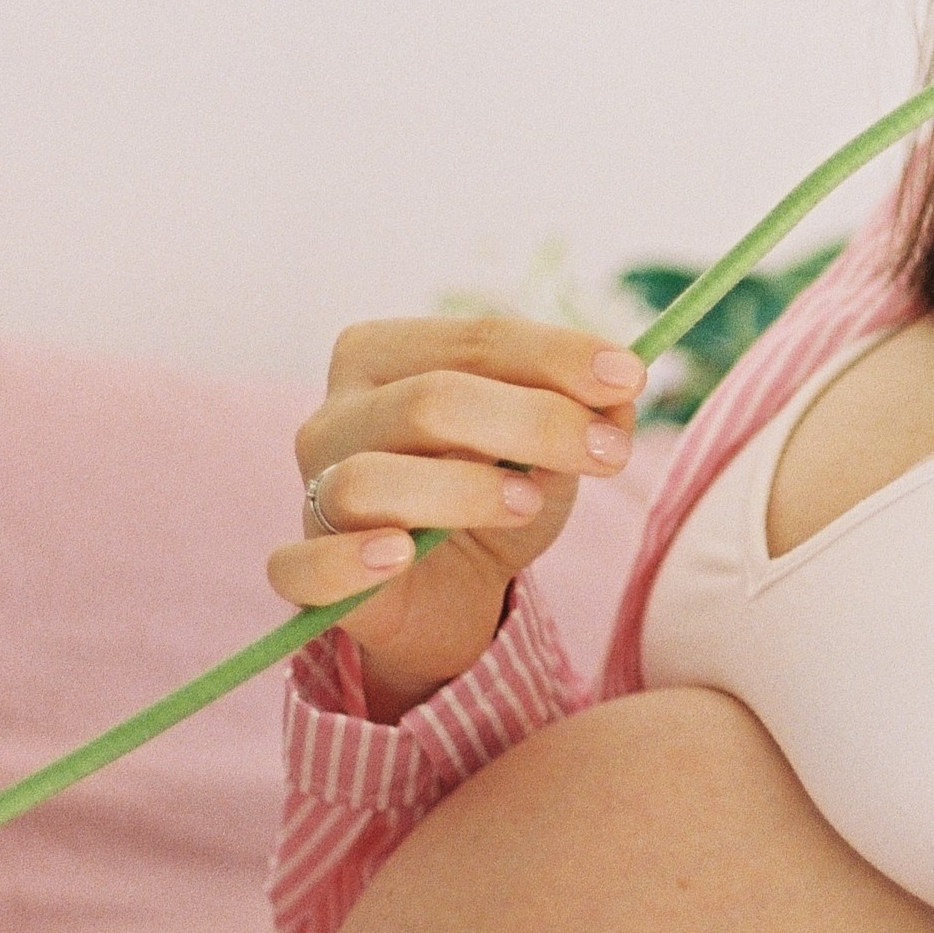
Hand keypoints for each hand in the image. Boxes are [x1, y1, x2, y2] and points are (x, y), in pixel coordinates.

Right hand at [272, 315, 647, 715]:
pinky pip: (302, 565)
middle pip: (430, 401)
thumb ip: (586, 412)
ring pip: (371, 478)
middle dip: (534, 421)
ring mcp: (314, 490)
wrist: (450, 593)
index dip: (556, 356)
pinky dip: (350, 560)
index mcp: (387, 354)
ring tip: (529, 504)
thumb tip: (625, 387)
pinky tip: (402, 554)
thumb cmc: (492, 497)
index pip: (476, 339)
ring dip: (463, 490)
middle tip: (609, 454)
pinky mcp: (304, 568)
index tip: (631, 378)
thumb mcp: (550, 451)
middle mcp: (337, 413)